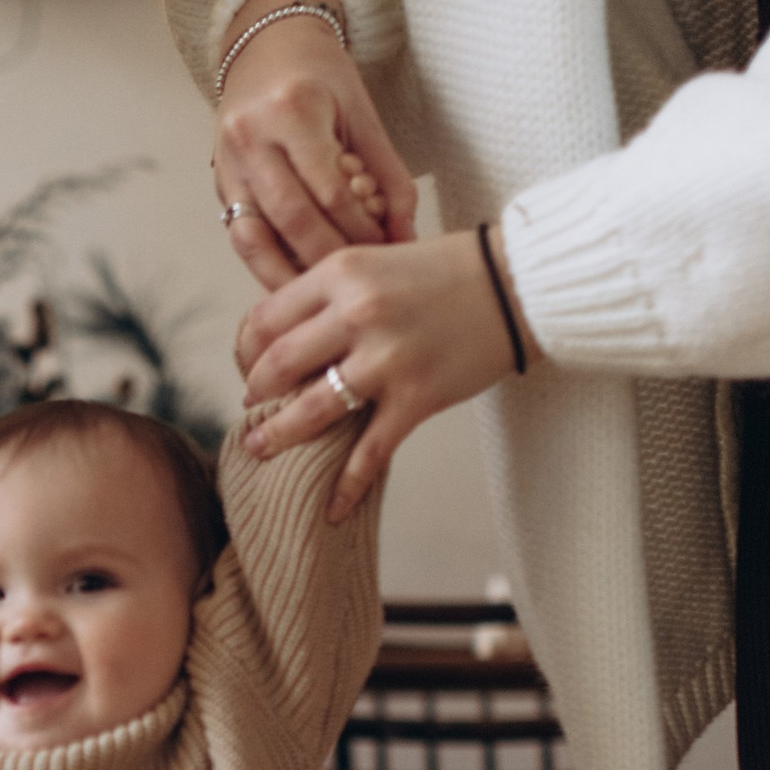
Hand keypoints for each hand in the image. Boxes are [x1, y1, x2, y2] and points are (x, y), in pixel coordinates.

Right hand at [211, 0, 417, 292]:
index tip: (385, 252)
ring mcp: (226, 161)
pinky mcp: (219, 181)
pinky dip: (267, 265)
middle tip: (361, 285)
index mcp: (292, 109)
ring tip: (324, 297)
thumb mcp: (364, 116)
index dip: (361, 231)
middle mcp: (250, 135)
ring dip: (291, 274)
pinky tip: (294, 284)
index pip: (329, 192)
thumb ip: (388, 177)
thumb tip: (405, 238)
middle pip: (293, 219)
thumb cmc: (323, 80)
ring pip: (256, 237)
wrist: (267, 48)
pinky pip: (241, 236)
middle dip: (330, 259)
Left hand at [238, 229, 522, 515]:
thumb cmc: (450, 269)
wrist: (521, 284)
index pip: (267, 318)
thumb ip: (336, 291)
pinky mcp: (417, 398)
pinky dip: (347, 486)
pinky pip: (370, 452)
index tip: (249, 365)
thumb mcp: (379, 259)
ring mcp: (387, 360)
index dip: (248, 348)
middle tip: (252, 406)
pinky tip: (331, 509)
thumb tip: (290, 331)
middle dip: (257, 391)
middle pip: (278, 364)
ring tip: (258, 449)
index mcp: (341, 273)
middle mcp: (356, 314)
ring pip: (312, 410)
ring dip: (277, 435)